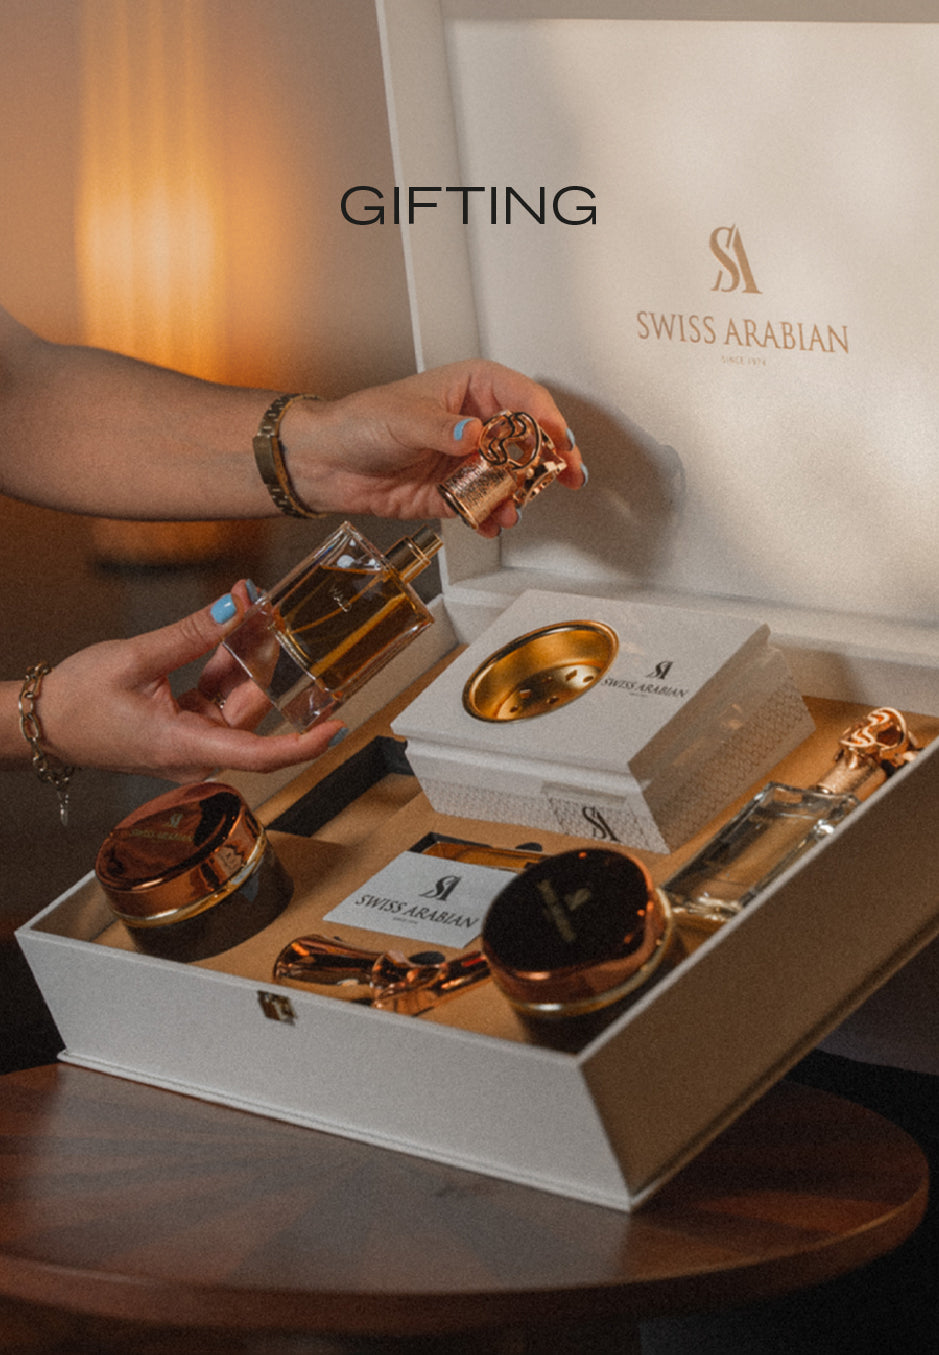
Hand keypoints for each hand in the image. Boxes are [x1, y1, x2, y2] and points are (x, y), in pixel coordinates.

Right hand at [36, 583, 343, 781]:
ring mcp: (194, 743)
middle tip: (273, 611)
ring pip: (239, 700)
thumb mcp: (136, 658)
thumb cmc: (79, 702)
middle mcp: (197, 753)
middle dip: (268, 663)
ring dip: (246, 658)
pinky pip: (220, 697)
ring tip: (252, 610)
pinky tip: (232, 628)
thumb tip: (236, 607)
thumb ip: (191, 633)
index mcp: (185, 747)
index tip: (338, 727)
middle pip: (253, 712)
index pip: (261, 756)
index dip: (305, 744)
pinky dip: (226, 666)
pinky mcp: (188, 729)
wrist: (43, 723)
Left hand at [291, 360, 585, 536]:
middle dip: (549, 459)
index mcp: (470, 389)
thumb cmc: (359, 422)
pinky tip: (490, 522)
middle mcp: (476, 424)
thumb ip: (444, 430)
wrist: (326, 463)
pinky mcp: (456, 492)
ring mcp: (468, 460)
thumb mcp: (403, 419)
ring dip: (518, 494)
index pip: (522, 397)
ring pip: (511, 476)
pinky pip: (485, 505)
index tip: (556, 437)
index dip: (545, 417)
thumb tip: (478, 435)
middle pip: (529, 439)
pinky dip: (491, 516)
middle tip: (565, 475)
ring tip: (513, 507)